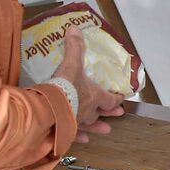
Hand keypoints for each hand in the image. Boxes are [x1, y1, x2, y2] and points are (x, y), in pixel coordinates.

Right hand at [50, 27, 125, 142]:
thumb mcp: (70, 63)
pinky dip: (80, 137)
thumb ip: (74, 47)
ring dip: (99, 128)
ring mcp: (77, 122)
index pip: (110, 98)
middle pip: (102, 112)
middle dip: (110, 112)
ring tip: (107, 130)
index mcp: (94, 96)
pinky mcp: (66, 131)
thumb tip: (74, 29)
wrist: (49, 107)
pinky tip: (84, 140)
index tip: (121, 98)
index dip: (116, 98)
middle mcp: (88, 111)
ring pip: (91, 126)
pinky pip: (75, 136)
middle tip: (118, 114)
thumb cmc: (65, 86)